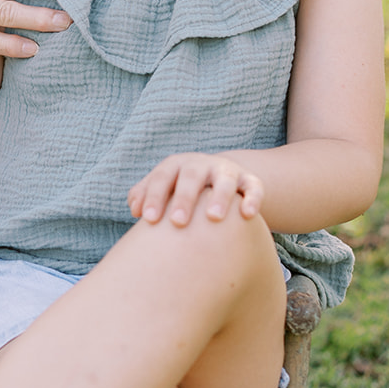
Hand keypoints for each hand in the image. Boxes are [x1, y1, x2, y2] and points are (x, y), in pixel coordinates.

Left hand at [128, 153, 263, 227]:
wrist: (218, 179)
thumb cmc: (181, 190)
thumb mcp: (164, 188)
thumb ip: (145, 195)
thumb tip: (134, 208)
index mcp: (176, 166)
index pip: (162, 177)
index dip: (154, 196)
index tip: (148, 219)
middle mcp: (201, 165)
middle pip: (191, 177)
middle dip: (184, 198)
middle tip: (177, 222)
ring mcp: (226, 171)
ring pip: (224, 180)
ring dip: (219, 197)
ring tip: (213, 218)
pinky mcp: (249, 180)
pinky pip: (254, 187)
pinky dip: (253, 199)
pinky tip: (247, 215)